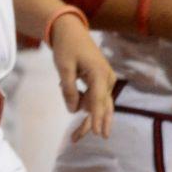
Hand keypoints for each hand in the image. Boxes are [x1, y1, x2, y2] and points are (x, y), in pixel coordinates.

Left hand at [49, 12, 114, 139]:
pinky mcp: (101, 83)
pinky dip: (80, 99)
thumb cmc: (66, 47)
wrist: (71, 31)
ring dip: (81, 109)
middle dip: (90, 124)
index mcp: (100, 74)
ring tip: (69, 115)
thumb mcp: (63, 67)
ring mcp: (106, 81)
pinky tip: (67, 85)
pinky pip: (93, 98)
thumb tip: (74, 111)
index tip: (99, 134)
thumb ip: (68, 89)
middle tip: (75, 140)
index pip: (99, 101)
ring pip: (97, 105)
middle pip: (101, 108)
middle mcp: (107, 79)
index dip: (97, 118)